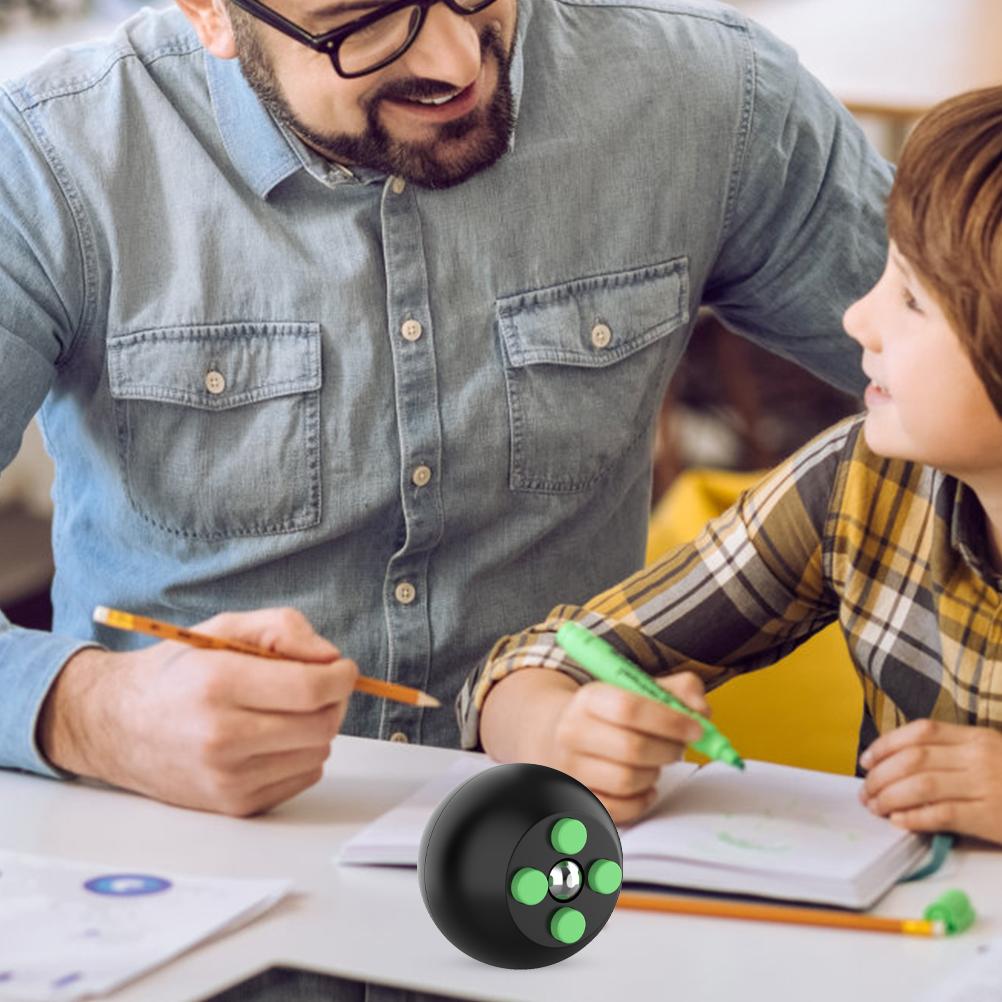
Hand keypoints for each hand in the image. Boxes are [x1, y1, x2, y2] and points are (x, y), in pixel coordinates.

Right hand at [38, 608, 357, 815]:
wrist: (116, 725)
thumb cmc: (177, 672)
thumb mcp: (225, 628)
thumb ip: (284, 629)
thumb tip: (332, 659)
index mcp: (219, 684)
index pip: (312, 689)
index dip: (341, 676)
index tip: (343, 669)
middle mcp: (222, 737)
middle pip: (322, 725)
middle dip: (333, 701)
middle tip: (319, 686)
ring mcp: (227, 778)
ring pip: (318, 753)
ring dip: (316, 728)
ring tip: (284, 710)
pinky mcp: (234, 805)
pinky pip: (303, 778)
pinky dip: (301, 755)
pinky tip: (271, 738)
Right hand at [480, 667, 707, 824]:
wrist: (560, 733)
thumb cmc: (613, 713)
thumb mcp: (640, 689)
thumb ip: (680, 691)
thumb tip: (703, 713)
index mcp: (589, 698)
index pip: (629, 708)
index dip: (669, 720)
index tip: (696, 729)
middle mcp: (572, 732)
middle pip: (631, 748)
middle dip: (668, 750)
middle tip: (680, 747)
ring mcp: (571, 768)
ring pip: (628, 781)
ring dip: (655, 774)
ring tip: (657, 763)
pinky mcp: (577, 797)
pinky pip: (619, 809)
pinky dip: (642, 800)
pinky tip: (647, 786)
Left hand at [860, 719, 1001, 844]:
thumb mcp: (990, 754)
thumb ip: (953, 752)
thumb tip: (900, 763)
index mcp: (976, 737)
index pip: (919, 732)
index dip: (885, 745)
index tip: (866, 761)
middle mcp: (978, 757)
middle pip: (912, 760)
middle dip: (880, 776)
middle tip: (866, 793)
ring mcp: (985, 786)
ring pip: (920, 786)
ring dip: (889, 798)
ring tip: (876, 808)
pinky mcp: (990, 817)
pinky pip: (941, 815)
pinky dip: (914, 818)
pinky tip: (900, 822)